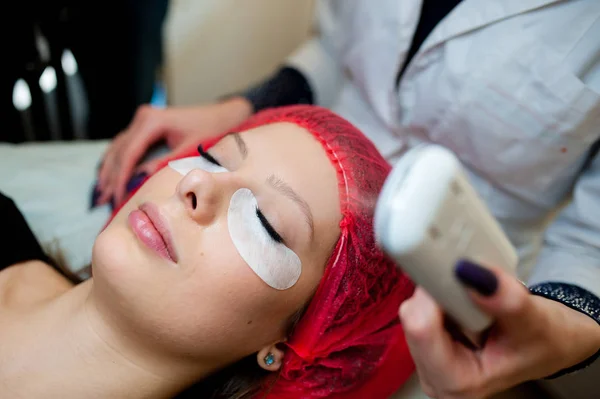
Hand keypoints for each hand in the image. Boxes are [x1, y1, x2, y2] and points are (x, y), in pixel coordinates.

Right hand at [96, 97, 252, 206]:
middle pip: (119, 151)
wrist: (225, 115)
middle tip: (102, 201)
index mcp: (152, 121)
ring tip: (101, 194)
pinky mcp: (147, 126)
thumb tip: (141, 179)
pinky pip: (125, 145)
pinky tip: (110, 178)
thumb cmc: (212, 131)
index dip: (120, 178)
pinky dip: (117, 162)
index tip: (116, 198)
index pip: (128, 154)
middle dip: (110, 177)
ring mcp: (143, 120)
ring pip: (118, 147)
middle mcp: (144, 118)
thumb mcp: (190, 151)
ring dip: (109, 170)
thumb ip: (164, 164)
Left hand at [399, 261, 599, 398]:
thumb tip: (472, 274)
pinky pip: (419, 308)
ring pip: (414, 309)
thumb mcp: (535, 320)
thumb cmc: (543, 340)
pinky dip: (438, 296)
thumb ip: (506, 300)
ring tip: (472, 295)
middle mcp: (434, 376)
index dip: (435, 293)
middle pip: (413, 317)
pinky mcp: (426, 346)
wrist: (546, 343)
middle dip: (439, 293)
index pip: (421, 328)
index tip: (456, 271)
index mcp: (456, 381)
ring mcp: (427, 361)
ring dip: (439, 293)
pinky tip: (463, 300)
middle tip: (470, 283)